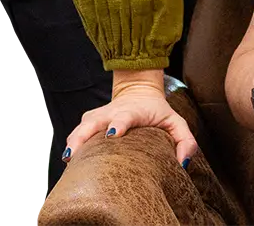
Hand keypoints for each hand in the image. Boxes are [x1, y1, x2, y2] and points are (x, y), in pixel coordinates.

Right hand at [64, 71, 197, 165]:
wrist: (139, 90)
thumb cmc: (157, 111)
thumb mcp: (176, 122)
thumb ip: (185, 141)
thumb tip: (182, 163)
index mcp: (133, 111)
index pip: (125, 116)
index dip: (119, 124)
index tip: (113, 134)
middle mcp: (112, 112)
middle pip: (94, 122)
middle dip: (85, 135)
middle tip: (76, 152)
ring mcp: (98, 116)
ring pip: (81, 127)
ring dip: (74, 141)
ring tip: (68, 158)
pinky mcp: (89, 121)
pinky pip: (77, 132)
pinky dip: (72, 143)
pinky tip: (69, 159)